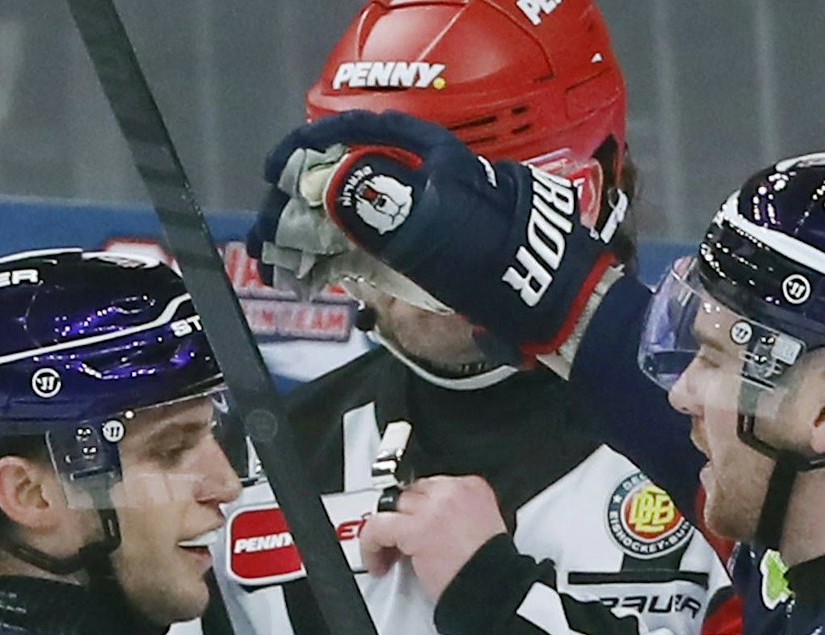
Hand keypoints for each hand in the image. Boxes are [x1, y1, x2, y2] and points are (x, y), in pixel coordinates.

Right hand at [253, 110, 616, 359]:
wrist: (555, 312)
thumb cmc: (510, 265)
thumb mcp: (439, 230)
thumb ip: (379, 201)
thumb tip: (327, 180)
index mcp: (434, 160)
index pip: (363, 133)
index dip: (315, 146)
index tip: (277, 168)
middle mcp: (427, 185)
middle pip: (348, 179)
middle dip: (301, 205)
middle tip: (269, 235)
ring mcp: (426, 224)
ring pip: (353, 220)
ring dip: (311, 240)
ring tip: (278, 265)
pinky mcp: (427, 262)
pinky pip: (369, 254)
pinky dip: (335, 264)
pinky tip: (308, 280)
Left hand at [360, 475, 507, 599]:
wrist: (494, 590)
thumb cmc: (490, 570)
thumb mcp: (485, 527)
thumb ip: (460, 515)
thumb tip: (432, 523)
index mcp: (473, 487)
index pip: (432, 484)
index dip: (420, 507)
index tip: (416, 524)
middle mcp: (453, 492)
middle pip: (411, 493)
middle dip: (403, 518)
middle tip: (399, 541)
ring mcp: (433, 509)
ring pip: (392, 508)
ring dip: (385, 532)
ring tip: (386, 553)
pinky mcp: (415, 530)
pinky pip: (378, 528)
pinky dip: (371, 545)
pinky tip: (376, 561)